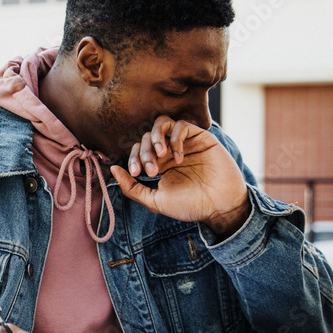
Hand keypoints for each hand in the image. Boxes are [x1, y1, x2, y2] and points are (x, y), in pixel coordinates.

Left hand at [110, 116, 250, 236]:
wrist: (219, 207)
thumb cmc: (190, 206)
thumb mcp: (155, 201)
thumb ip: (132, 188)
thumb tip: (113, 169)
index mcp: (160, 164)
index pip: (139, 149)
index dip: (134, 158)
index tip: (136, 174)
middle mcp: (171, 151)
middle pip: (147, 136)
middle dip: (144, 152)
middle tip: (151, 170)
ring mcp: (186, 143)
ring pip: (162, 124)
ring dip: (155, 137)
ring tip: (159, 155)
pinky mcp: (201, 138)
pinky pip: (181, 126)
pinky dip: (175, 139)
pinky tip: (178, 157)